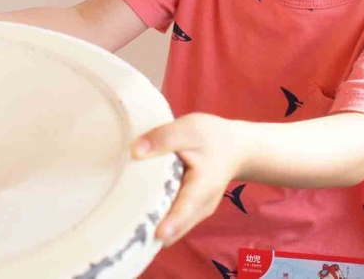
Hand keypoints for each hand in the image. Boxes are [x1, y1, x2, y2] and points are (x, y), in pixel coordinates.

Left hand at [131, 113, 248, 246]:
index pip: (187, 207)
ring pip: (173, 230)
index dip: (172, 222)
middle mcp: (202, 207)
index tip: (158, 235)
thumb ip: (164, 138)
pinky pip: (172, 223)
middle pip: (176, 228)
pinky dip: (157, 221)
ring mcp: (196, 213)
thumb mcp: (189, 129)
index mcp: (204, 185)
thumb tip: (135, 151)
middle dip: (154, 231)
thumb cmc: (212, 137)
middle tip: (130, 234)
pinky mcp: (189, 213)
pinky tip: (138, 217)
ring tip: (129, 228)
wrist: (234, 149)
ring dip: (153, 228)